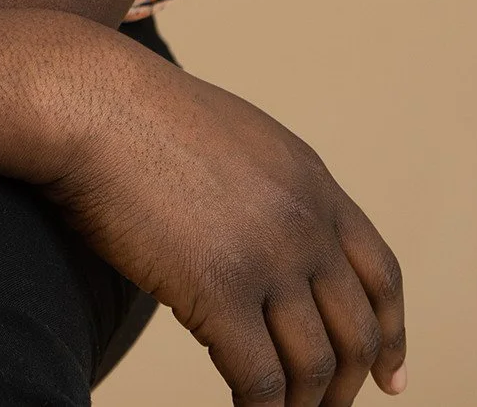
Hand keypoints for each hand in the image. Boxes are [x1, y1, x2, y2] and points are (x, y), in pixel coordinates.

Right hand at [44, 30, 406, 406]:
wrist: (86, 99)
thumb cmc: (132, 115)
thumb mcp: (230, 138)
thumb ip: (265, 190)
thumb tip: (264, 250)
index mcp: (311, 180)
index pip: (380, 274)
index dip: (390, 333)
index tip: (389, 378)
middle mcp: (305, 219)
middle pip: (356, 329)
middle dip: (347, 385)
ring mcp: (267, 256)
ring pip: (315, 366)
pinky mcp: (220, 290)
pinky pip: (262, 381)